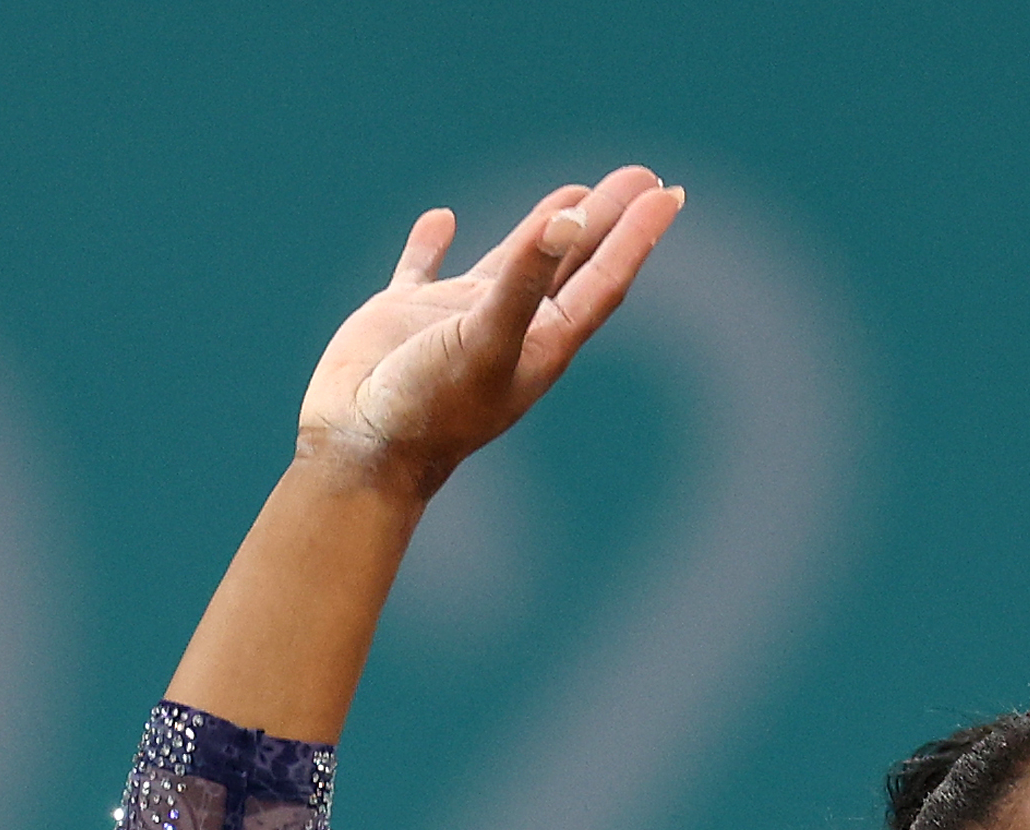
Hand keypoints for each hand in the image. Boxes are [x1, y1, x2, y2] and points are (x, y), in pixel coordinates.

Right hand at [297, 167, 684, 495]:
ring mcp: (458, 321)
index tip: (667, 192)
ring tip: (578, 191)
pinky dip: (432, 245)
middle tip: (644, 175)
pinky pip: (423, 269)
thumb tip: (570, 220)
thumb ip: (524, 282)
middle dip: (607, 220)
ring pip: (513, 263)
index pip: (603, 279)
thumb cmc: (430, 407)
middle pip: (573, 263)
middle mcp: (509, 327)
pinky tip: (441, 219)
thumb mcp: (485, 339)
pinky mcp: (405, 316)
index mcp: (543, 342)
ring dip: (544, 228)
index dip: (637, 236)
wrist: (361, 454)